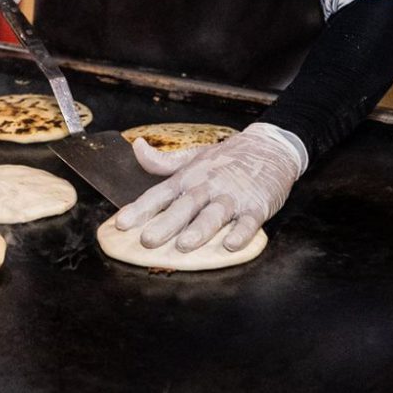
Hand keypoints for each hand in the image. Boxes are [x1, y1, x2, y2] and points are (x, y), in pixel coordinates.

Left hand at [112, 122, 307, 251]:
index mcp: (189, 177)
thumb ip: (163, 161)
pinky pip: (249, 222)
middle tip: (147, 240)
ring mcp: (232, 196)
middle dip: (165, 224)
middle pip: (184, 206)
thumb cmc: (228, 157)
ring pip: (214, 214)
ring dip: (200, 230)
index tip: (121, 224)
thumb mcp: (193, 156)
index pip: (160, 194)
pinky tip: (230, 245)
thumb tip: (137, 148)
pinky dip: (240, 234)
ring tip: (185, 244)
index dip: (140, 209)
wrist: (271, 147)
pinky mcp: (257, 205)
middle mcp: (208, 186)